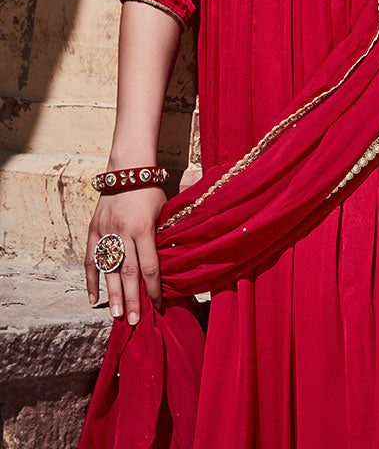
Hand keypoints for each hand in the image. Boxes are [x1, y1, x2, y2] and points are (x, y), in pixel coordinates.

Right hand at [85, 184, 166, 323]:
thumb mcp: (164, 211)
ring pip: (109, 269)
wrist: (128, 169)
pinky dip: (91, 280)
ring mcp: (106, 232)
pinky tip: (94, 299)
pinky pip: (90, 259)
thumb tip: (175, 261)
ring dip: (112, 295)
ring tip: (117, 316)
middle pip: (127, 272)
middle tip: (135, 321)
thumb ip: (165, 235)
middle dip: (132, 299)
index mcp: (143, 228)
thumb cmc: (152, 191)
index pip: (149, 266)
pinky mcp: (93, 230)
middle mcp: (123, 232)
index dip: (154, 288)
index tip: (158, 305)